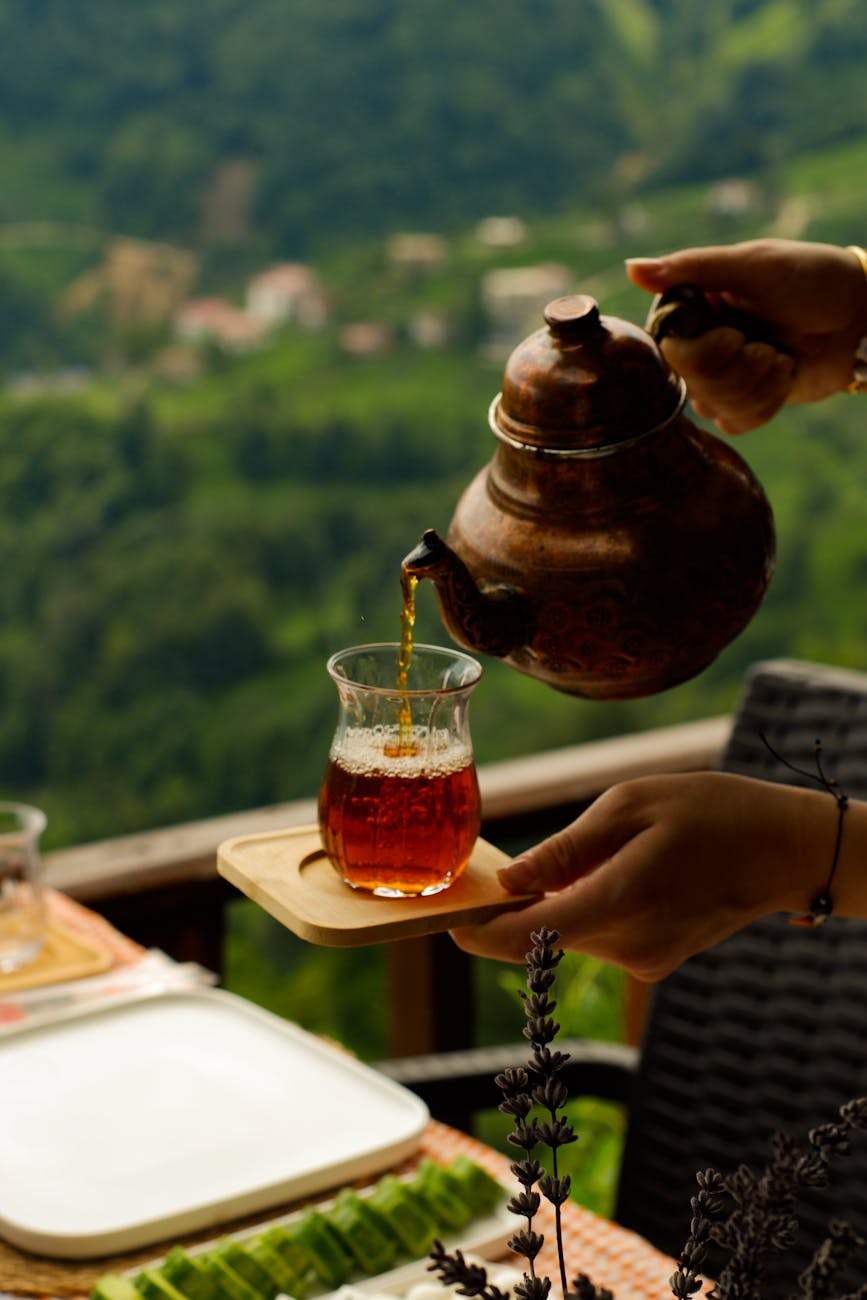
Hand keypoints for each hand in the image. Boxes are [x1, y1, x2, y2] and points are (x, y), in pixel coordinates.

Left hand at [451, 773, 837, 980]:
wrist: (782, 848)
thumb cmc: (709, 811)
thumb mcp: (631, 806)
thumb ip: (566, 850)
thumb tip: (507, 883)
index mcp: (621, 900)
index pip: (527, 937)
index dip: (478, 934)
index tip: (446, 921)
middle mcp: (630, 944)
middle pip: (541, 935)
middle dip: (518, 904)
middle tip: (514, 862)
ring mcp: (644, 959)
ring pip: (568, 935)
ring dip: (557, 902)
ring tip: (593, 853)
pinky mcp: (653, 961)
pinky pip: (596, 936)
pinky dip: (586, 908)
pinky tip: (616, 872)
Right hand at [626, 239, 866, 433]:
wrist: (860, 319)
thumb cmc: (812, 279)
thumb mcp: (754, 265)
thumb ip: (692, 267)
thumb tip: (630, 267)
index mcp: (692, 308)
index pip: (668, 349)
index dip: (703, 352)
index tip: (736, 334)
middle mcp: (697, 343)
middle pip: (692, 382)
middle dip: (739, 368)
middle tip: (768, 345)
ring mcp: (719, 376)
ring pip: (712, 407)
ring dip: (759, 385)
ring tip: (781, 359)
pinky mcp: (743, 403)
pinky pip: (735, 423)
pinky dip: (766, 404)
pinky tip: (782, 378)